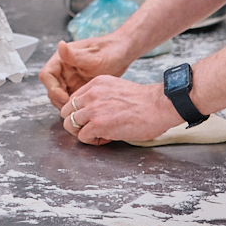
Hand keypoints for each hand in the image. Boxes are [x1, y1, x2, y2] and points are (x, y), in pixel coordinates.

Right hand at [39, 34, 134, 107]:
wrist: (124, 54)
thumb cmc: (111, 51)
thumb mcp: (94, 57)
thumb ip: (75, 56)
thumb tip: (60, 45)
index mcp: (62, 59)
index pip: (46, 75)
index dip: (52, 88)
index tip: (65, 98)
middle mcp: (63, 69)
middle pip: (51, 89)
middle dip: (59, 100)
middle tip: (75, 108)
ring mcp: (70, 79)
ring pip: (59, 97)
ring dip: (67, 105)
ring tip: (81, 110)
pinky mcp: (78, 88)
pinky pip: (71, 100)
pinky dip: (75, 107)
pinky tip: (86, 109)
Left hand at [58, 74, 180, 144]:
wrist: (159, 105)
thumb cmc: (144, 101)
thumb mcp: (116, 89)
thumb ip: (101, 96)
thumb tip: (93, 112)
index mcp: (96, 83)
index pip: (73, 99)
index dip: (80, 112)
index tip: (93, 118)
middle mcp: (91, 94)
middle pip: (66, 111)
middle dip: (77, 123)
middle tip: (92, 129)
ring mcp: (93, 109)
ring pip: (70, 124)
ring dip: (83, 133)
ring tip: (100, 134)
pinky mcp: (98, 124)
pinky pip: (82, 137)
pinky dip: (93, 141)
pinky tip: (108, 138)